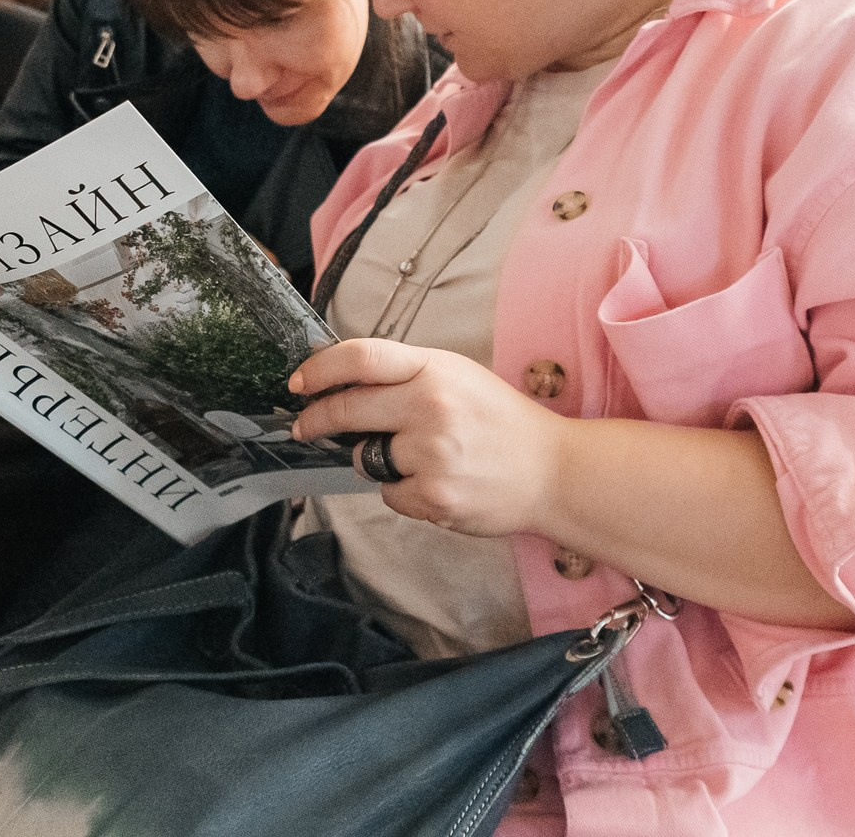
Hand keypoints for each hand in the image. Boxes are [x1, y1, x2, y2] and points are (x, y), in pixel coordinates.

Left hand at [287, 338, 562, 537]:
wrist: (555, 471)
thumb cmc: (503, 422)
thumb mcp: (459, 377)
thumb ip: (406, 375)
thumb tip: (343, 380)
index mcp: (436, 369)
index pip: (361, 358)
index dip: (320, 369)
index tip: (300, 383)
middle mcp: (431, 407)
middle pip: (347, 409)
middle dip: (316, 419)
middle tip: (305, 425)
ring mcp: (432, 454)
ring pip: (366, 458)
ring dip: (377, 459)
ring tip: (420, 457)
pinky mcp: (435, 496)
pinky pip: (390, 494)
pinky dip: (404, 492)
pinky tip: (438, 482)